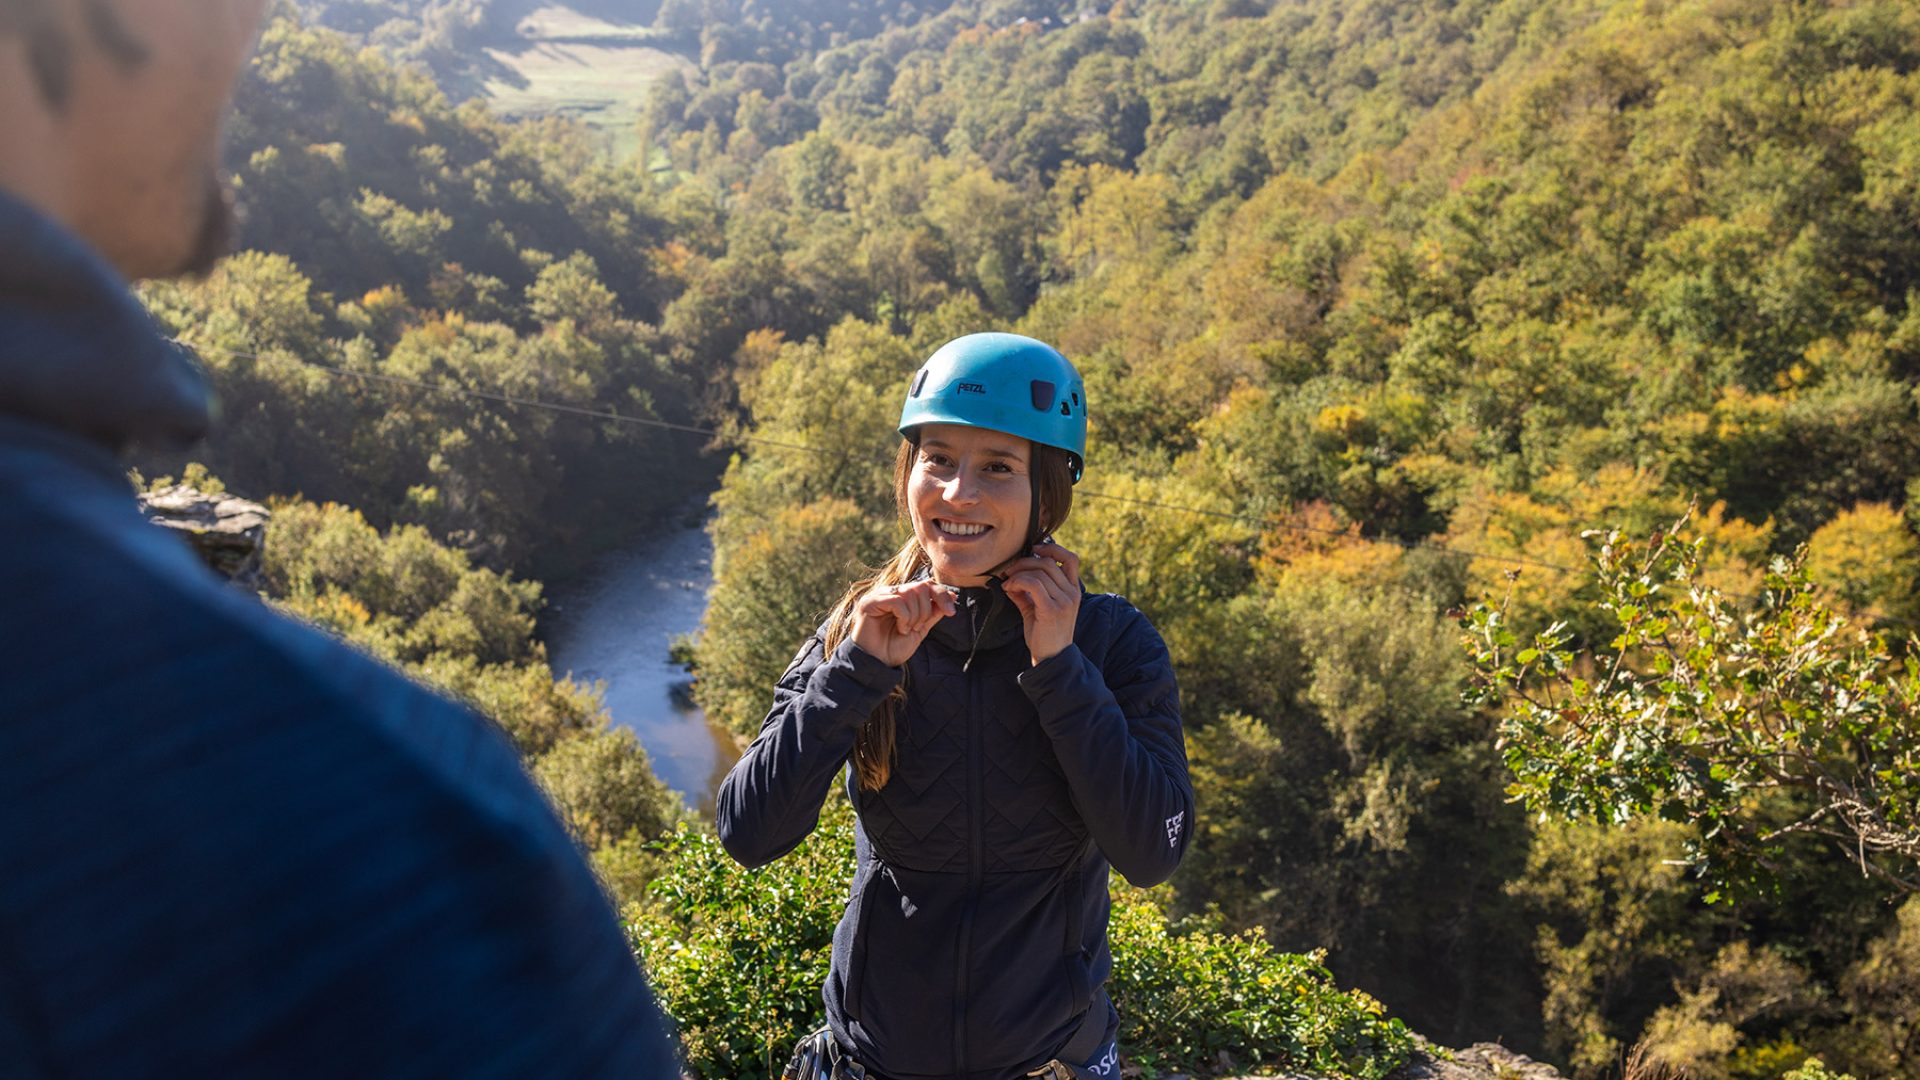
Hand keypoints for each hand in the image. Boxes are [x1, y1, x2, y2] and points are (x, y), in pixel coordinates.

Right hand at [850, 579, 958, 666]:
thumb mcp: (920, 630)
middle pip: (921, 585)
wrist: (877, 664)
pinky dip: (904, 616)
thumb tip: (952, 596)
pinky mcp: (869, 602)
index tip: (951, 612)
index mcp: (903, 597)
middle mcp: (891, 592)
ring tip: (907, 630)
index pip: (926, 584)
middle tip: (918, 627)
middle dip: (926, 609)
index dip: (942, 594)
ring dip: (915, 615)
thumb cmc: (894, 648)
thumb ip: (933, 613)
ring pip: (909, 592)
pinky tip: (900, 629)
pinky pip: (896, 601)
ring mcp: (879, 595)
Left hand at [1000, 541, 1080, 665]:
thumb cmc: (1044, 634)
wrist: (1051, 659)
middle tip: (1008, 571)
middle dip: (1024, 562)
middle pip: (1048, 562)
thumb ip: (1027, 592)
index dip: (1052, 548)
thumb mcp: (1037, 608)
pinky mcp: (1052, 609)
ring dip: (1018, 573)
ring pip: (1039, 572)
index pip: (1070, 558)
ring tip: (1007, 583)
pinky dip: (1017, 582)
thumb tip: (1009, 577)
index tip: (1034, 550)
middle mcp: (1072, 593)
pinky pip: (1033, 584)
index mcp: (1073, 590)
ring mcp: (1064, 601)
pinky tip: (1009, 589)